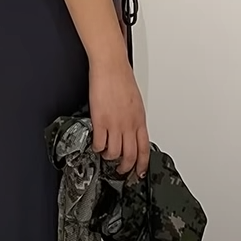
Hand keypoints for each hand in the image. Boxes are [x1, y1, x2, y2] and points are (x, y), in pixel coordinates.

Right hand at [88, 56, 148, 178]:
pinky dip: (97, 147)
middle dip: (126, 167)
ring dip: (110, 158)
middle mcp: (129, 125)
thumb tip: (131, 128)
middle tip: (121, 171)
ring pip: (115, 152)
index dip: (142, 164)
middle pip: (130, 155)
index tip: (139, 172)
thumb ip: (134, 118)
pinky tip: (96, 146)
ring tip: (105, 156)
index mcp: (140, 121)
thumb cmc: (122, 80)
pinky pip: (99, 142)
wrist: (111, 68)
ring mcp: (115, 124)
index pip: (144, 149)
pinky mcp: (100, 120)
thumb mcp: (135, 103)